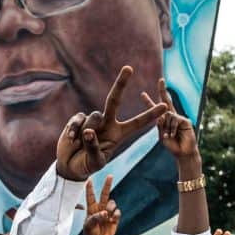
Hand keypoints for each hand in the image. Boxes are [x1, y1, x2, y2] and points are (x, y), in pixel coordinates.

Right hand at [55, 66, 166, 180]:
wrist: (70, 165)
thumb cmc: (87, 165)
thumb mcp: (95, 161)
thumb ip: (94, 147)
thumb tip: (88, 130)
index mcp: (119, 134)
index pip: (137, 123)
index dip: (151, 114)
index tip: (165, 106)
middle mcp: (107, 123)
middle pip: (114, 100)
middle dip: (121, 83)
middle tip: (129, 68)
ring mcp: (92, 121)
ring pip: (93, 117)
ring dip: (88, 132)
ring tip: (81, 144)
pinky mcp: (78, 120)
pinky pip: (79, 119)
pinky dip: (74, 130)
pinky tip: (72, 139)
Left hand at [83, 175, 118, 234]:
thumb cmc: (91, 234)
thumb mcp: (88, 226)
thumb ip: (95, 218)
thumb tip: (104, 213)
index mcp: (91, 208)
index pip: (90, 196)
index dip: (90, 188)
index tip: (89, 179)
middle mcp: (100, 208)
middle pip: (104, 194)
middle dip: (107, 185)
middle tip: (110, 175)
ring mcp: (108, 212)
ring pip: (112, 203)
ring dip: (110, 208)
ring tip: (107, 216)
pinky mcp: (114, 218)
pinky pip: (117, 212)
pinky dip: (115, 215)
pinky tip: (112, 220)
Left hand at [141, 78, 197, 159]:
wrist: (184, 154)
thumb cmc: (172, 146)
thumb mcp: (162, 136)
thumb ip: (160, 126)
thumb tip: (161, 115)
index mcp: (163, 121)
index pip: (154, 110)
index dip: (148, 102)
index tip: (142, 94)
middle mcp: (171, 117)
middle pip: (166, 102)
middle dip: (163, 90)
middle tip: (161, 80)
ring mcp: (179, 118)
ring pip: (168, 115)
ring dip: (167, 127)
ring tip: (169, 137)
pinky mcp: (185, 120)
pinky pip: (174, 119)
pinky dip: (172, 128)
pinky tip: (173, 135)